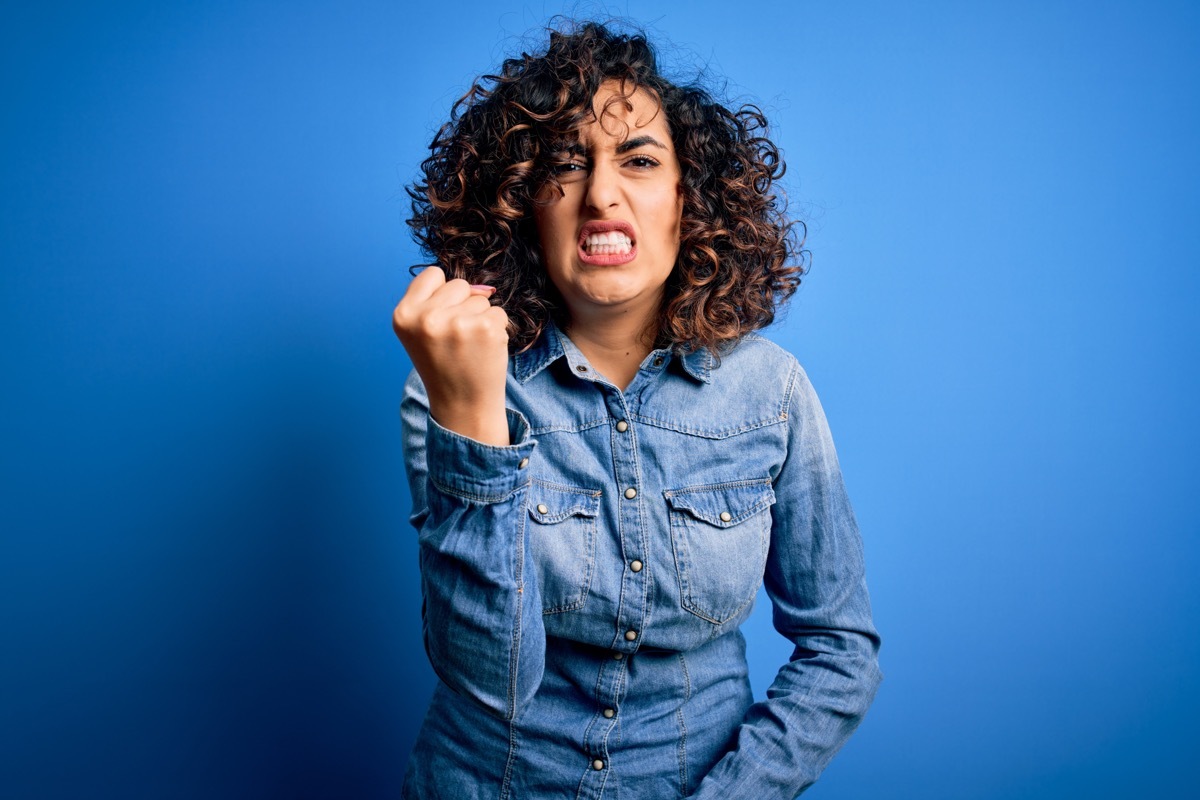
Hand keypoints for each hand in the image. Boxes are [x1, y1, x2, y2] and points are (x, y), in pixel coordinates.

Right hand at [393, 267, 510, 445]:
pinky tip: (484, 350)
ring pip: (481, 299)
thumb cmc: (444, 366)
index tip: (442, 321)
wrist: (462, 405)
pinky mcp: (485, 329)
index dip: (443, 295)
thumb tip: (486, 287)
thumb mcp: (422, 332)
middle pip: (459, 285)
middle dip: (463, 307)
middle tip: (456, 339)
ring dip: (480, 319)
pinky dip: (496, 329)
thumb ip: (439, 301)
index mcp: (404, 315)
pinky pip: (498, 312)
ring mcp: (457, 323)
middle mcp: (426, 318)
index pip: (433, 275)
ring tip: (469, 347)